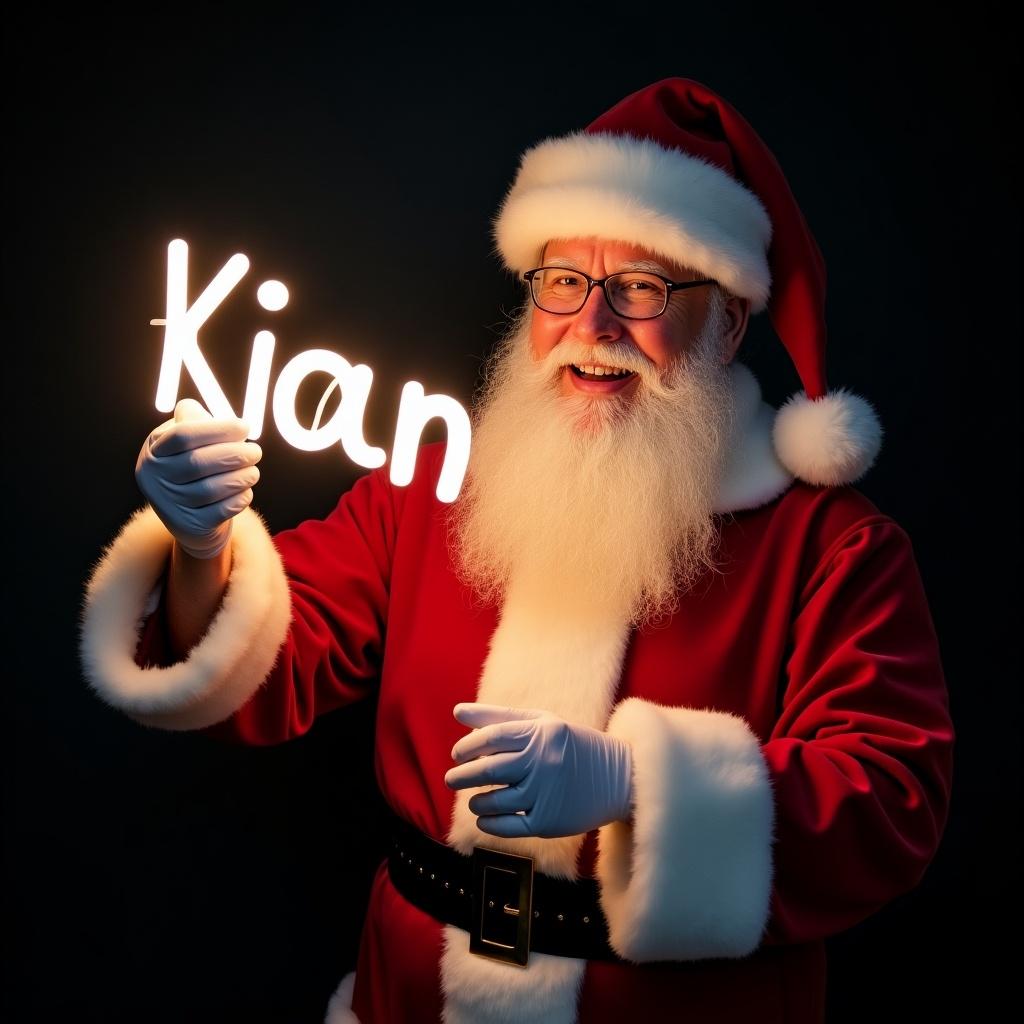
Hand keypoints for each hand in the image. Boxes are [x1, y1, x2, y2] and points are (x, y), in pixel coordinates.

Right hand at [135, 399, 261, 558]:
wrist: (190, 518)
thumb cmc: (193, 468)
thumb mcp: (187, 443)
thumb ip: (192, 421)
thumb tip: (192, 409)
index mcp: (153, 453)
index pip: (183, 435)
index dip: (218, 428)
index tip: (244, 427)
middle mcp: (155, 480)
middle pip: (198, 462)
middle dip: (235, 454)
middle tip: (256, 451)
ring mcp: (170, 506)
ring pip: (211, 489)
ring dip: (241, 477)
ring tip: (253, 472)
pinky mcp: (189, 526)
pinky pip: (220, 511)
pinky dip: (239, 498)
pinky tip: (246, 491)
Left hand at [444, 702, 633, 838]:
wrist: (618, 778)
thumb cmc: (572, 746)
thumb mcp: (542, 722)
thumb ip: (498, 716)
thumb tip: (457, 712)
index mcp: (541, 733)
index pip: (490, 738)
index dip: (467, 747)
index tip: (457, 755)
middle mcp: (543, 761)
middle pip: (488, 770)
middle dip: (462, 776)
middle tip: (451, 779)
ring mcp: (546, 793)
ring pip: (495, 801)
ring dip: (476, 802)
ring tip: (473, 801)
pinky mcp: (549, 822)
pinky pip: (509, 826)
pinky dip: (489, 824)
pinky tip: (483, 819)